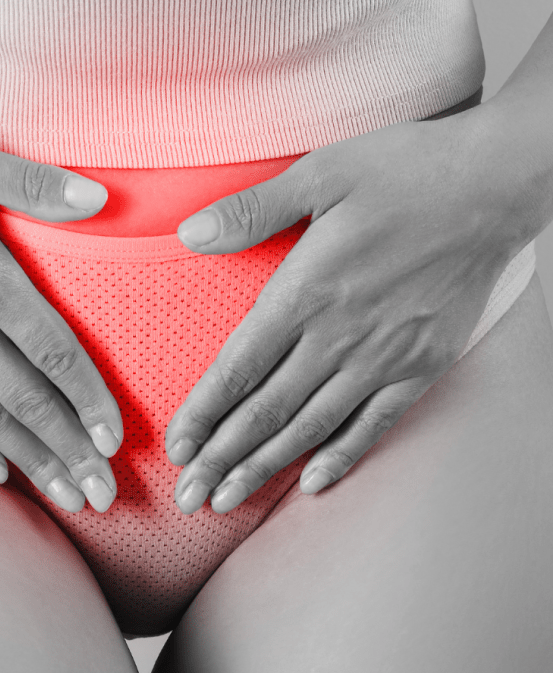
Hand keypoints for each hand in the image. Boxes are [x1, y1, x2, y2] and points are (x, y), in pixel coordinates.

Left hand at [166, 107, 520, 511]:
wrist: (495, 185)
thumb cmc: (405, 172)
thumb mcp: (319, 172)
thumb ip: (252, 210)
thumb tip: (189, 234)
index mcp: (306, 292)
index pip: (239, 368)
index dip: (203, 413)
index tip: (177, 448)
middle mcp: (339, 336)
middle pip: (267, 410)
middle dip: (221, 458)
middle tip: (188, 497)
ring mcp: (383, 357)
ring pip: (311, 426)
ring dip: (265, 466)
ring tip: (228, 500)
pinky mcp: (421, 365)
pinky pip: (375, 423)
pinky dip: (342, 455)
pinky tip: (312, 484)